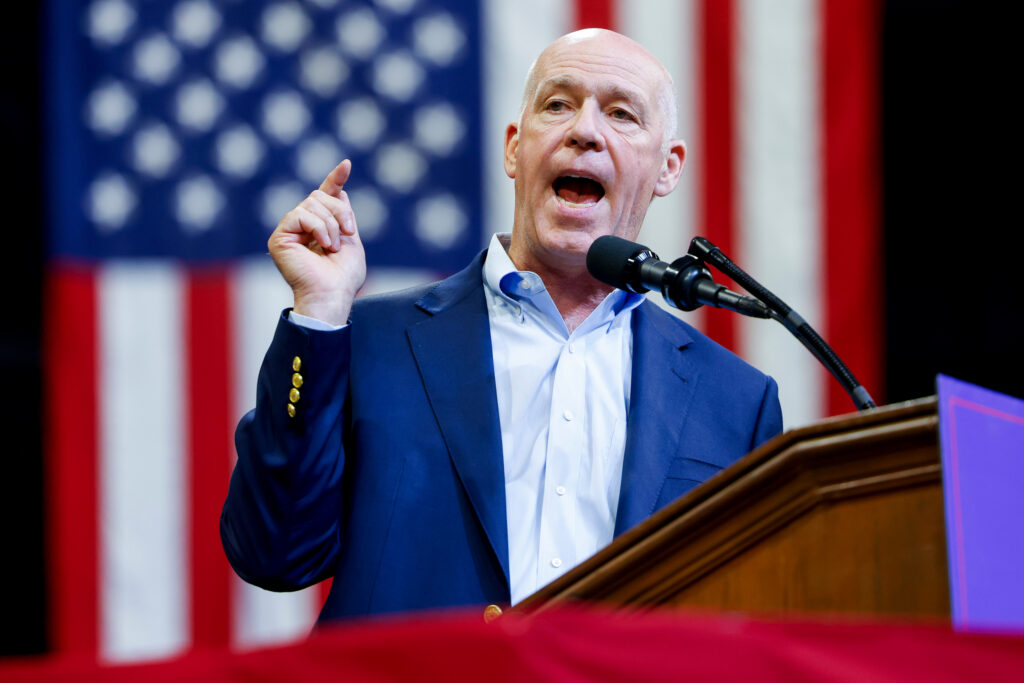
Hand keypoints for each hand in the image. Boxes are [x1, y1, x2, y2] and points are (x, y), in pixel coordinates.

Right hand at [268, 160, 366, 325]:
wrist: (332, 294)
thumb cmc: (343, 277)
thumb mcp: (351, 241)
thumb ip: (344, 216)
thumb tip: (339, 191)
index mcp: (319, 227)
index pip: (326, 197)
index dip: (335, 179)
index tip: (346, 164)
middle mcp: (302, 226)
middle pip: (320, 195)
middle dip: (340, 212)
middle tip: (348, 234)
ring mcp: (289, 230)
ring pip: (312, 202)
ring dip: (331, 224)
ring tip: (332, 247)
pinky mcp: (279, 236)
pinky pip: (300, 214)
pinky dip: (318, 228)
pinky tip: (323, 245)